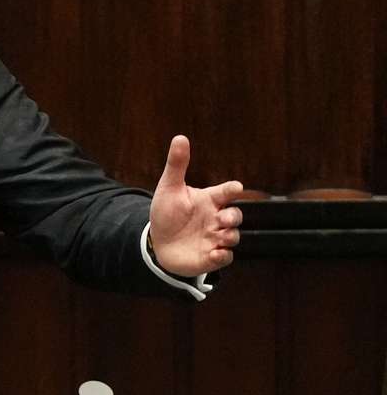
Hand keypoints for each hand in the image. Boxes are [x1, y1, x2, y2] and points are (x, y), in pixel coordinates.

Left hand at [148, 135, 243, 276]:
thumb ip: (177, 165)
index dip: (233, 189)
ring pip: (233, 236)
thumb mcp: (169, 188)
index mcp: (208, 200)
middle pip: (236, 215)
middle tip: (222, 218)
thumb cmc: (166, 213)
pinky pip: (225, 257)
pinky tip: (214, 253)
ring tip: (216, 236)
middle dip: (234, 216)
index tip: (235, 187)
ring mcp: (215, 238)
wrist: (158, 243)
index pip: (226, 192)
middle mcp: (215, 218)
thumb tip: (180, 137)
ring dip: (228, 236)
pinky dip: (222, 256)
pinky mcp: (212, 256)